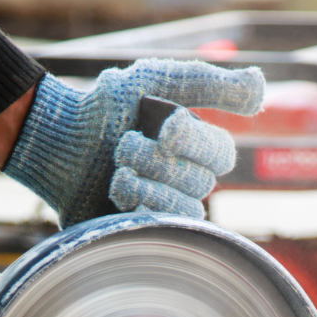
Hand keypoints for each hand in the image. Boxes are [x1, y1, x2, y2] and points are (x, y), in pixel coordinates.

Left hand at [1, 59, 262, 226]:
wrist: (55, 143)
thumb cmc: (106, 108)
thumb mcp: (153, 80)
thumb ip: (206, 82)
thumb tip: (261, 89)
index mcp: (194, 148)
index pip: (222, 155)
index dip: (196, 142)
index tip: (163, 128)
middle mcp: (185, 182)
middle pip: (201, 184)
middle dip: (158, 161)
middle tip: (122, 145)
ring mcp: (164, 212)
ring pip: (185, 212)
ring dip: (148, 187)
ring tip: (117, 173)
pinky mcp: (141, 235)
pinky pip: (161, 235)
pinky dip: (140, 212)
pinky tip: (116, 197)